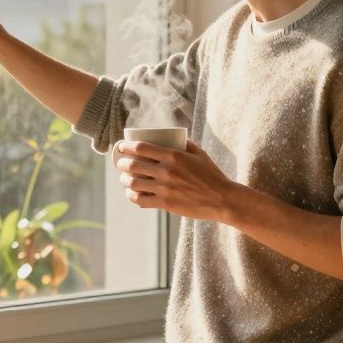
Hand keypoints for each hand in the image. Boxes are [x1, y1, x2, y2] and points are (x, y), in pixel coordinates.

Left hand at [115, 140, 237, 221]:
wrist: (222, 199)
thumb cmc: (212, 175)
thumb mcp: (199, 154)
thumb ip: (185, 144)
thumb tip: (171, 137)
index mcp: (174, 156)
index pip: (141, 147)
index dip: (127, 146)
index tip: (122, 146)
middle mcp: (166, 171)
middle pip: (133, 165)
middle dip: (122, 163)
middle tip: (121, 163)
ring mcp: (165, 189)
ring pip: (133, 183)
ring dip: (125, 180)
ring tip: (125, 179)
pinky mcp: (166, 204)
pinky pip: (141, 200)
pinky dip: (133, 197)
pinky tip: (132, 194)